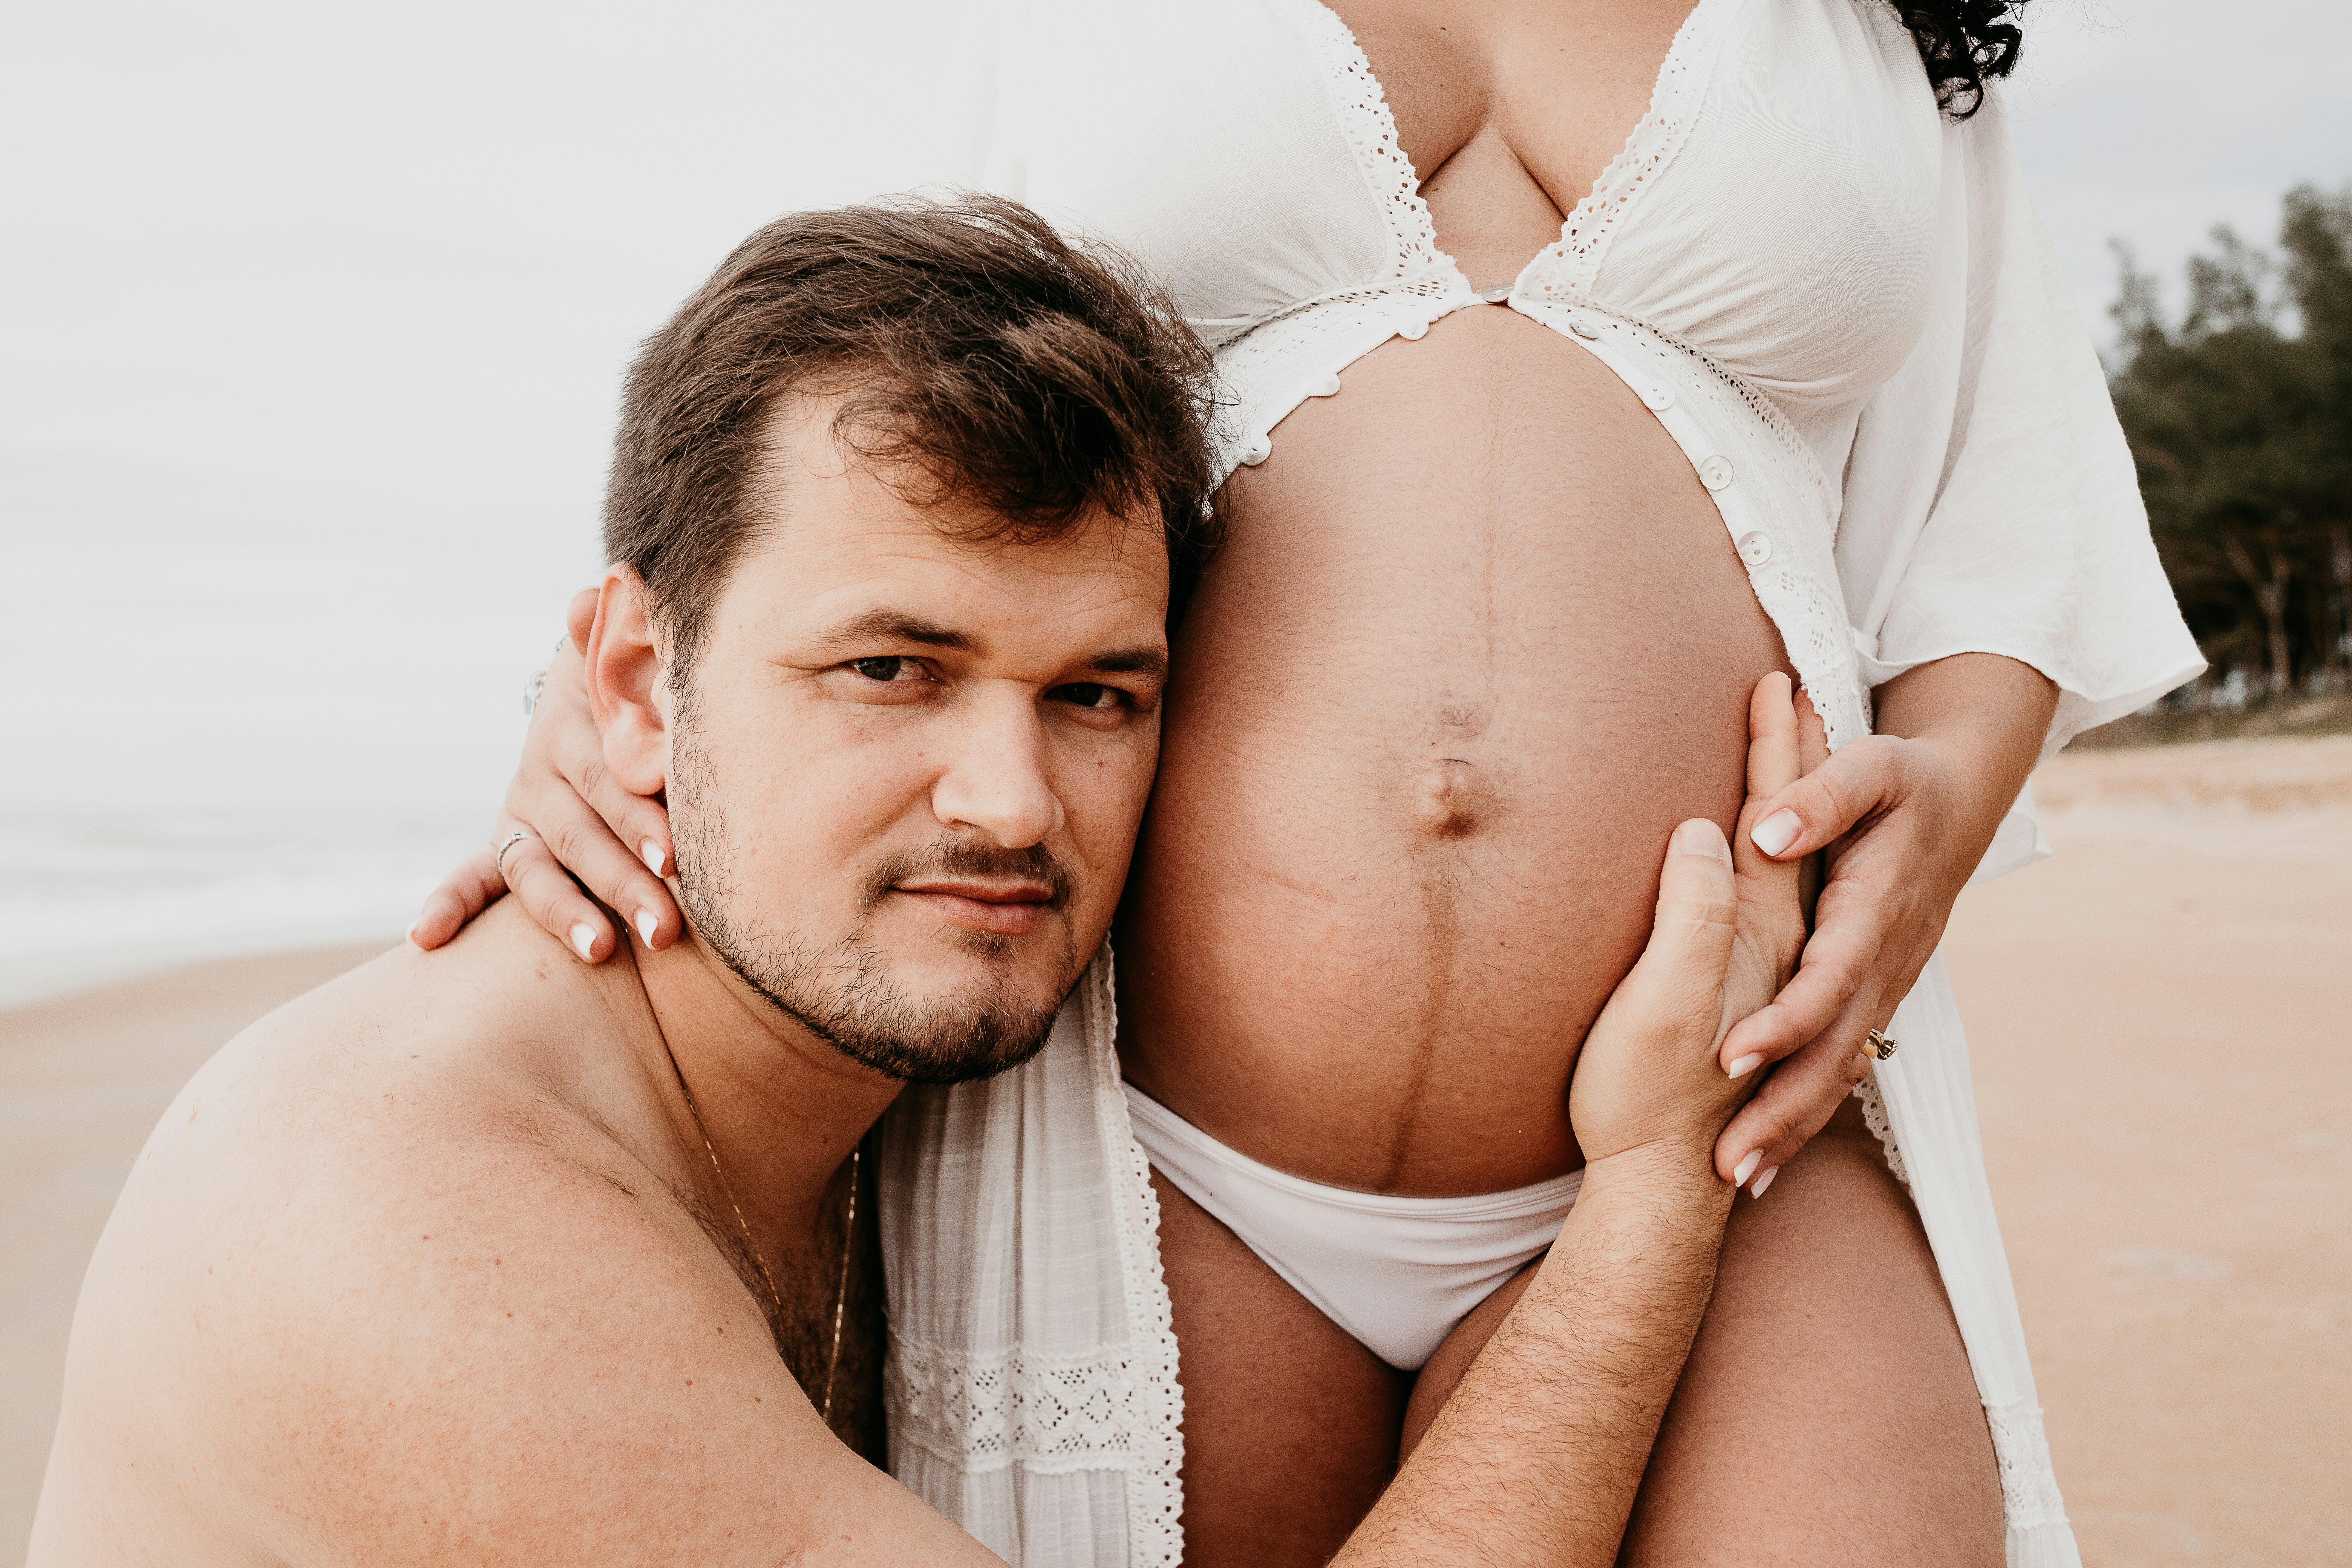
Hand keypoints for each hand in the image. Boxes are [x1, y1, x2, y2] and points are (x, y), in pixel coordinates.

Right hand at [409, 588, 683, 961]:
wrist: (597, 692)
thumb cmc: (636, 685)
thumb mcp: (629, 657)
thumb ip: (619, 632)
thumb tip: (598, 590)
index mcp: (574, 729)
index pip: (606, 779)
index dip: (638, 817)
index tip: (675, 857)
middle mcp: (539, 773)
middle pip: (580, 834)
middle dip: (623, 881)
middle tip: (667, 926)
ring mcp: (521, 812)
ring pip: (538, 867)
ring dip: (565, 912)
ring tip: (601, 950)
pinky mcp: (508, 842)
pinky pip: (473, 875)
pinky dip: (448, 902)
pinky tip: (424, 938)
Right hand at [1570, 675, 1807, 1175]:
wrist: (1656, 1196)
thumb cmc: (1641, 1097)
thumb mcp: (1661, 1001)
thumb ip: (1693, 913)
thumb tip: (1713, 831)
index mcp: (1754, 938)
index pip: (1768, 821)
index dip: (1770, 753)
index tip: (1771, 682)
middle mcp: (1772, 949)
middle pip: (1788, 838)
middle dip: (1790, 762)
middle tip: (1793, 691)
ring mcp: (1760, 977)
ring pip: (1787, 874)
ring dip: (1784, 809)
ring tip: (1788, 750)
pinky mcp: (1738, 1003)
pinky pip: (1774, 916)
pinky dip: (1777, 872)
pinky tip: (1764, 873)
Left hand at [1711, 653, 2056, 1188]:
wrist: (1962, 800)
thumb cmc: (1907, 779)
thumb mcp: (1872, 767)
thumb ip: (1821, 797)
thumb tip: (1765, 832)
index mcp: (1876, 913)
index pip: (1827, 981)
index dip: (1783, 1022)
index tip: (1728, 1058)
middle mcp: (1884, 962)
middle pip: (1833, 1051)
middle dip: (1783, 1111)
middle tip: (1726, 1165)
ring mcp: (1885, 985)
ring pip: (1839, 1069)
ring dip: (1792, 1126)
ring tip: (1738, 1180)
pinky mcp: (1875, 993)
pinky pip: (1843, 1061)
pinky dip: (1809, 1107)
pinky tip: (1770, 1151)